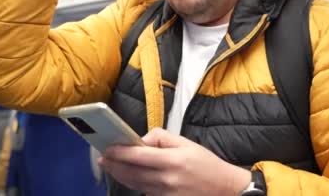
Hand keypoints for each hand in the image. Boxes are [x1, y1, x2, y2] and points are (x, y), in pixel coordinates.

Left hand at [99, 128, 251, 195]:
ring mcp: (165, 194)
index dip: (120, 152)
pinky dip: (134, 184)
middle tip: (103, 158)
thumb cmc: (206, 164)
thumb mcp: (186, 143)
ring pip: (135, 184)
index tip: (108, 147)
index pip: (139, 156)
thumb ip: (160, 138)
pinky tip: (127, 176)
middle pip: (131, 173)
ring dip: (120, 175)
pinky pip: (144, 192)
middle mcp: (167, 180)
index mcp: (172, 161)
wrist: (225, 189)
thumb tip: (140, 140)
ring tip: (110, 166)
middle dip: (114, 165)